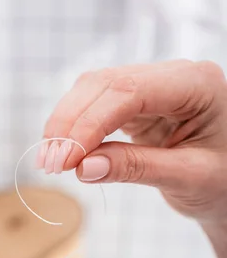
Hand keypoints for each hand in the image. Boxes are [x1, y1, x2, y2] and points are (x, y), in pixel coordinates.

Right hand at [42, 60, 226, 257]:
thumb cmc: (224, 182)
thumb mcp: (188, 178)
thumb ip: (137, 168)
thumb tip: (83, 168)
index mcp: (197, 84)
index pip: (129, 92)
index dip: (88, 124)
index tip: (65, 161)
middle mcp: (174, 76)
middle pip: (104, 83)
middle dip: (70, 123)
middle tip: (49, 164)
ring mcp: (154, 86)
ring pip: (94, 90)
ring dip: (67, 124)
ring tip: (51, 161)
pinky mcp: (139, 104)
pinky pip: (98, 106)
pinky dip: (78, 128)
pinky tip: (67, 152)